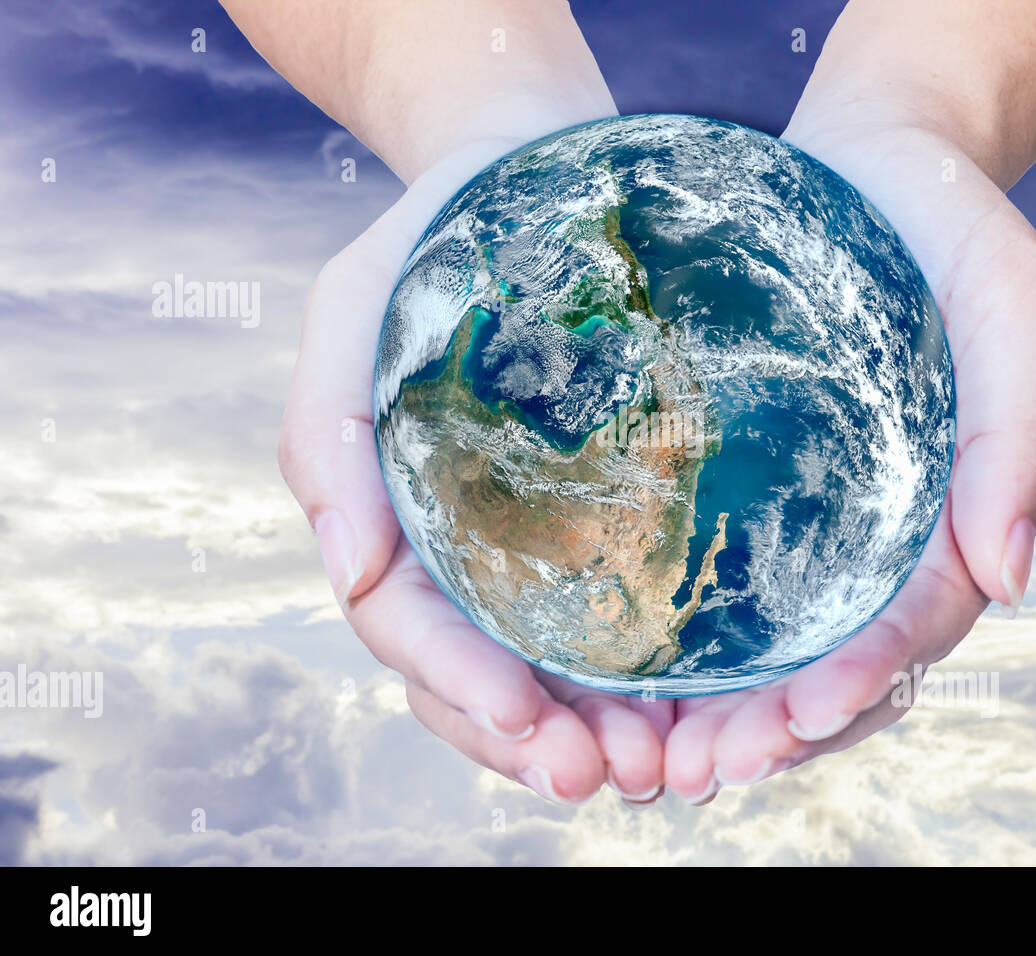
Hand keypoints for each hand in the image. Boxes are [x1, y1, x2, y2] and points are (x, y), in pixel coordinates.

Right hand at [279, 142, 672, 806]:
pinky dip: (649, 680)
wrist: (527, 179)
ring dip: (601, 734)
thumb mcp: (350, 310)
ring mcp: (532, 545)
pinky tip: (699, 707)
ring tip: (667, 768)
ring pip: (554, 673)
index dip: (462, 688)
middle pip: (483, 680)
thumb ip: (326, 430)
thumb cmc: (431, 246)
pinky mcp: (603, 525)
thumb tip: (346, 572)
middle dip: (537, 741)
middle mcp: (462, 550)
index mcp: (392, 518)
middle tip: (614, 778)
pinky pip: (619, 621)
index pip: (416, 632)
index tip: (527, 722)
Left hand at [660, 124, 1035, 802]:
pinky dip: (679, 646)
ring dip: (720, 716)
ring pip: (770, 648)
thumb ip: (1023, 439)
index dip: (861, 680)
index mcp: (950, 516)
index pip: (913, 626)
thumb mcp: (1017, 313)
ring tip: (654, 762)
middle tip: (703, 771)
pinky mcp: (742, 488)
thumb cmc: (951, 235)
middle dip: (778, 730)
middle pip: (835, 663)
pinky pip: (714, 585)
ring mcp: (808, 519)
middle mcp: (877, 537)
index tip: (799, 717)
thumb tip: (1010, 584)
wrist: (870, 165)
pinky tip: (622, 677)